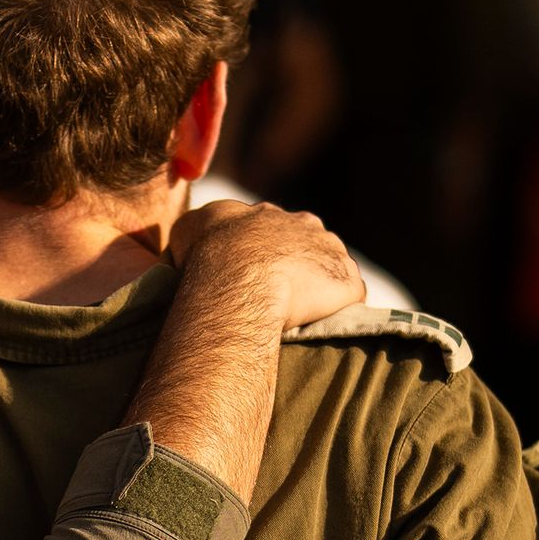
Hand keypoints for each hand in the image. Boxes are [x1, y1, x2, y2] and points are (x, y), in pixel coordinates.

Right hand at [167, 198, 365, 331]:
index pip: (271, 231)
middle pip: (307, 246)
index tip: (252, 277)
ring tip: (302, 316)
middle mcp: (305, 225)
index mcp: (268, 214)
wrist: (240, 278)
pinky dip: (339, 310)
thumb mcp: (190, 227)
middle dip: (298, 267)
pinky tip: (321, 325)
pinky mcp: (349, 282)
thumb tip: (198, 240)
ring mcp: (332, 252)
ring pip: (331, 270)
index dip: (262, 255)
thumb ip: (200, 229)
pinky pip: (349, 297)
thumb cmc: (209, 255)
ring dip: (321, 289)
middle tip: (278, 297)